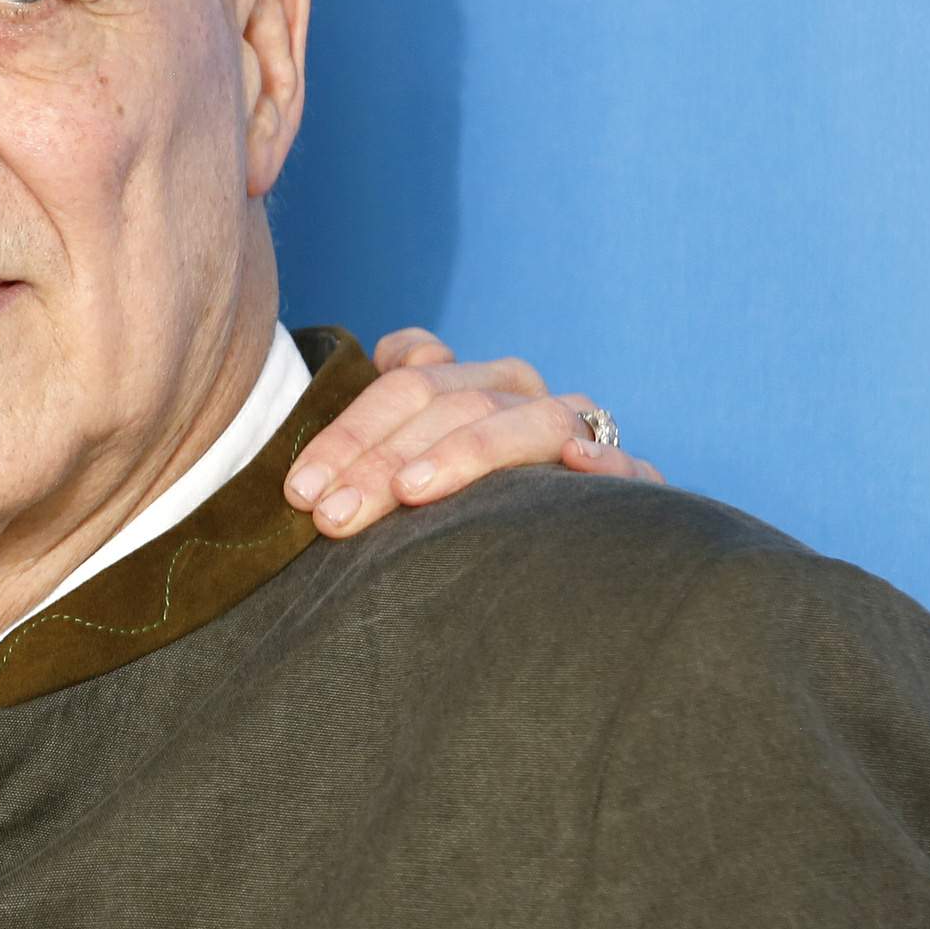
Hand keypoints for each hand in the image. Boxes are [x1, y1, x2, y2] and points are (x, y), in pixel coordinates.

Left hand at [285, 329, 662, 538]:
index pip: (409, 378)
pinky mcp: (628, 480)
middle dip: (380, 458)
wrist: (555, 569)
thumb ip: (381, 424)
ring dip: (464, 453)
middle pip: (449, 402)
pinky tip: (576, 463)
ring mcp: (574, 430)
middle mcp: (519, 395)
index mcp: (468, 382)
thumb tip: (391, 358)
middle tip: (331, 517)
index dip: (350, 429)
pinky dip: (604, 458)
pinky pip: (628, 464)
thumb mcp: (401, 475)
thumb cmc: (452, 521)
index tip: (300, 490)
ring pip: (524, 420)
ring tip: (410, 491)